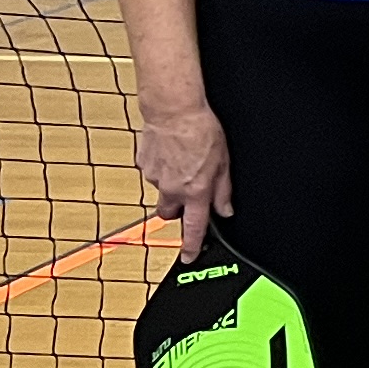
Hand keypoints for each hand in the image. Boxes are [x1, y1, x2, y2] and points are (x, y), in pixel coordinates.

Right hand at [134, 90, 232, 248]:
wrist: (173, 110)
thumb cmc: (201, 130)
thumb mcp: (223, 162)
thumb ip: (223, 190)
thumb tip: (225, 210)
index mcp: (195, 191)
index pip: (193, 227)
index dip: (191, 246)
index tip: (189, 257)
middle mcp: (172, 189)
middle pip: (170, 213)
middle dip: (177, 209)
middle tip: (186, 192)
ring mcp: (155, 177)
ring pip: (162, 190)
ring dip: (171, 183)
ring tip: (181, 160)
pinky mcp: (143, 165)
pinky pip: (153, 172)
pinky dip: (162, 166)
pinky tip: (170, 151)